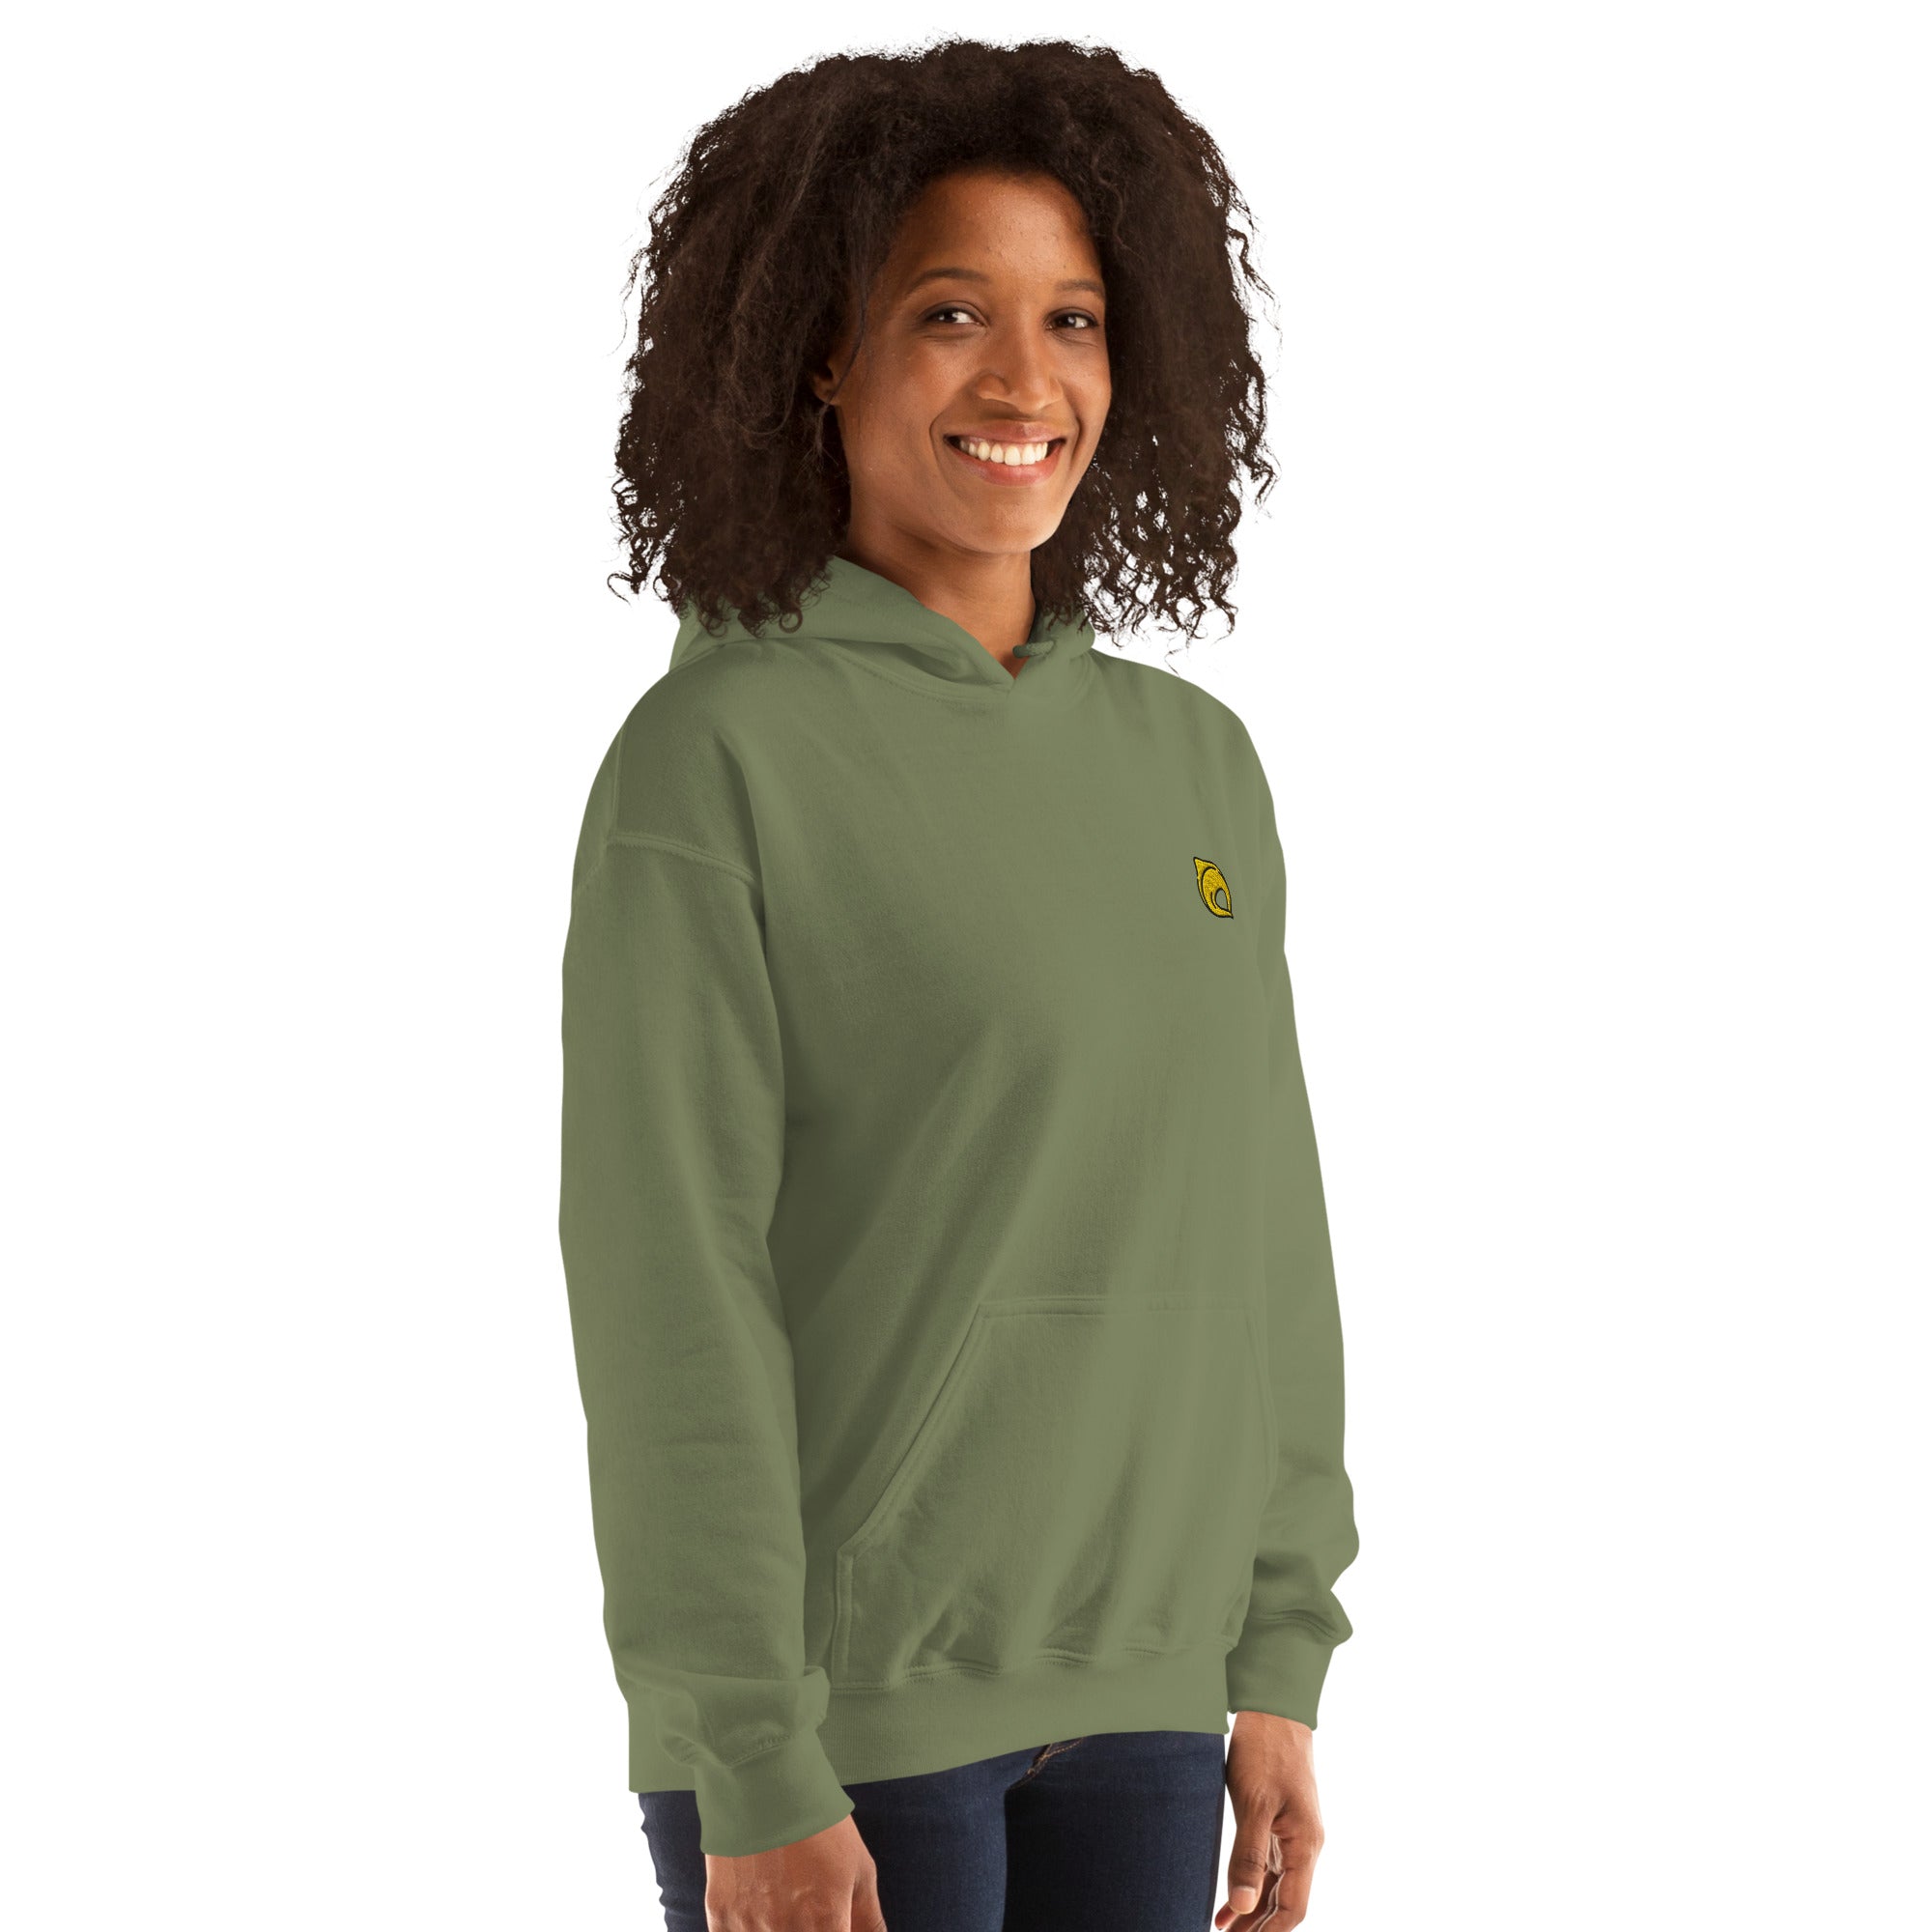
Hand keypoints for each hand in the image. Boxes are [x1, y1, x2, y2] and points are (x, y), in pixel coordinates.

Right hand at [704, 1812, 885, 1929]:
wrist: (762, 1777)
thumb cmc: (817, 1820)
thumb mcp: (858, 1866)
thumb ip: (868, 1919)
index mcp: (827, 1923)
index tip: (832, 1923)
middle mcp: (788, 1931)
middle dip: (807, 1929)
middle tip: (804, 1905)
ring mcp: (750, 1926)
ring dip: (776, 1928)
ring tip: (780, 1898)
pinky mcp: (720, 1915)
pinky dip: (746, 1928)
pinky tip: (756, 1907)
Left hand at [1215, 1711, 1323, 1929]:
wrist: (1273, 1708)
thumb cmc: (1265, 1750)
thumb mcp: (1253, 1803)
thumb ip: (1248, 1856)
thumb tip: (1242, 1907)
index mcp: (1305, 1844)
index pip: (1293, 1907)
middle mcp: (1304, 1844)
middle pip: (1285, 1902)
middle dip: (1259, 1927)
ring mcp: (1293, 1833)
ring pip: (1276, 1886)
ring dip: (1252, 1911)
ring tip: (1224, 1931)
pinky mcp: (1279, 1821)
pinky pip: (1268, 1865)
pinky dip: (1251, 1886)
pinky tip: (1229, 1904)